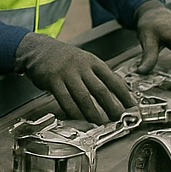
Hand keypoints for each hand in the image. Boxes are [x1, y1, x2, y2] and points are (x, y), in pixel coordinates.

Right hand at [14, 32, 133, 122]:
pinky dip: (73, 111)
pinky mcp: (53, 80)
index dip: (123, 93)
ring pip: (83, 96)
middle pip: (100, 89)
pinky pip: (65, 99)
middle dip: (111, 106)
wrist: (39, 49)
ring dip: (93, 112)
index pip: (112, 79)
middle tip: (118, 118)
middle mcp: (81, 66)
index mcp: (92, 61)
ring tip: (100, 123)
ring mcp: (67, 73)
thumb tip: (121, 88)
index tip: (131, 105)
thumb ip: (101, 73)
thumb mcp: (85, 60)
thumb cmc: (64, 57)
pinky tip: (79, 119)